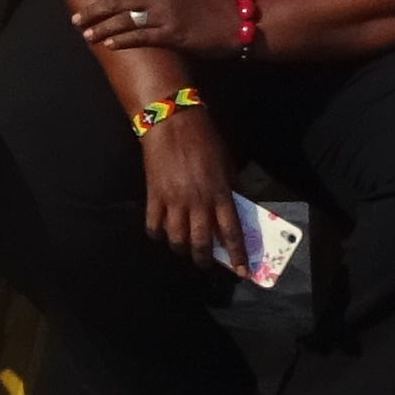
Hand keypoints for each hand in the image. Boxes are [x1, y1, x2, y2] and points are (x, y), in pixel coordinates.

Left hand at [56, 0, 206, 64]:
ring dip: (103, 27)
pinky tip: (110, 45)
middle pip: (118, 1)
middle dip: (94, 10)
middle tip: (74, 18)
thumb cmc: (201, 8)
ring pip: (126, 19)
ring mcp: (165, 15)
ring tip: (86, 35)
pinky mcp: (173, 33)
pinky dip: (125, 40)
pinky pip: (144, 36)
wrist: (230, 20)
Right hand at [136, 98, 239, 271]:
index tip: (241, 272)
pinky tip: (162, 234)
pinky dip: (158, 234)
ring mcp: (174, 200)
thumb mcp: (226, 163)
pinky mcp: (154, 195)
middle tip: (206, 265)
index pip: (231, 232)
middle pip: (201, 242)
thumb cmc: (204, 140)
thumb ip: (232, 187)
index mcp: (220, 193)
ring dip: (182, 250)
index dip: (237, 255)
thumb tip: (238, 206)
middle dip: (205, 260)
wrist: (172, 123)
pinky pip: (153, 225)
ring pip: (177, 239)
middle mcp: (198, 202)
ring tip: (184, 250)